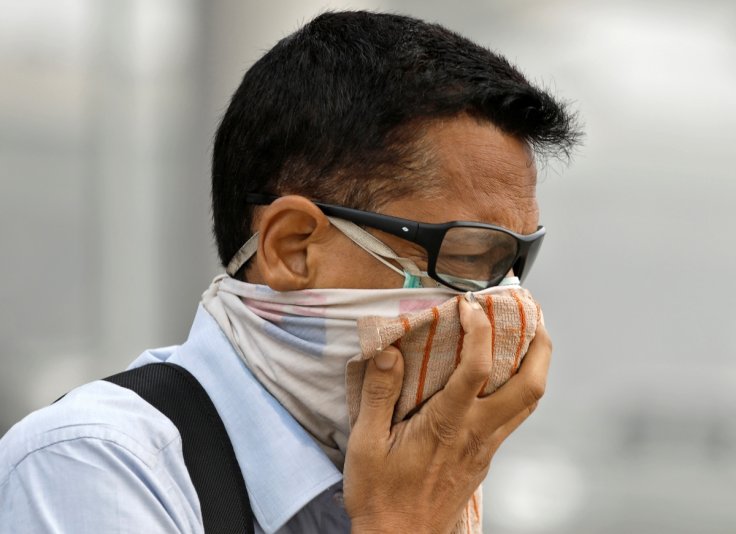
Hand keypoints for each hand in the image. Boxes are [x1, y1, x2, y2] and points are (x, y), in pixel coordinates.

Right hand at [343, 297, 551, 533]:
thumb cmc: (381, 496)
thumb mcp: (365, 444)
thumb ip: (378, 393)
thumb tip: (391, 351)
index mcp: (447, 424)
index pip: (477, 367)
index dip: (479, 329)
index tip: (469, 306)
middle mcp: (477, 433)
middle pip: (530, 386)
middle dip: (538, 346)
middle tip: (530, 317)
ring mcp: (487, 447)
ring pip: (529, 402)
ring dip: (536, 365)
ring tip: (526, 337)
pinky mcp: (486, 457)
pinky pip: (515, 416)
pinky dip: (518, 387)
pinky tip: (502, 376)